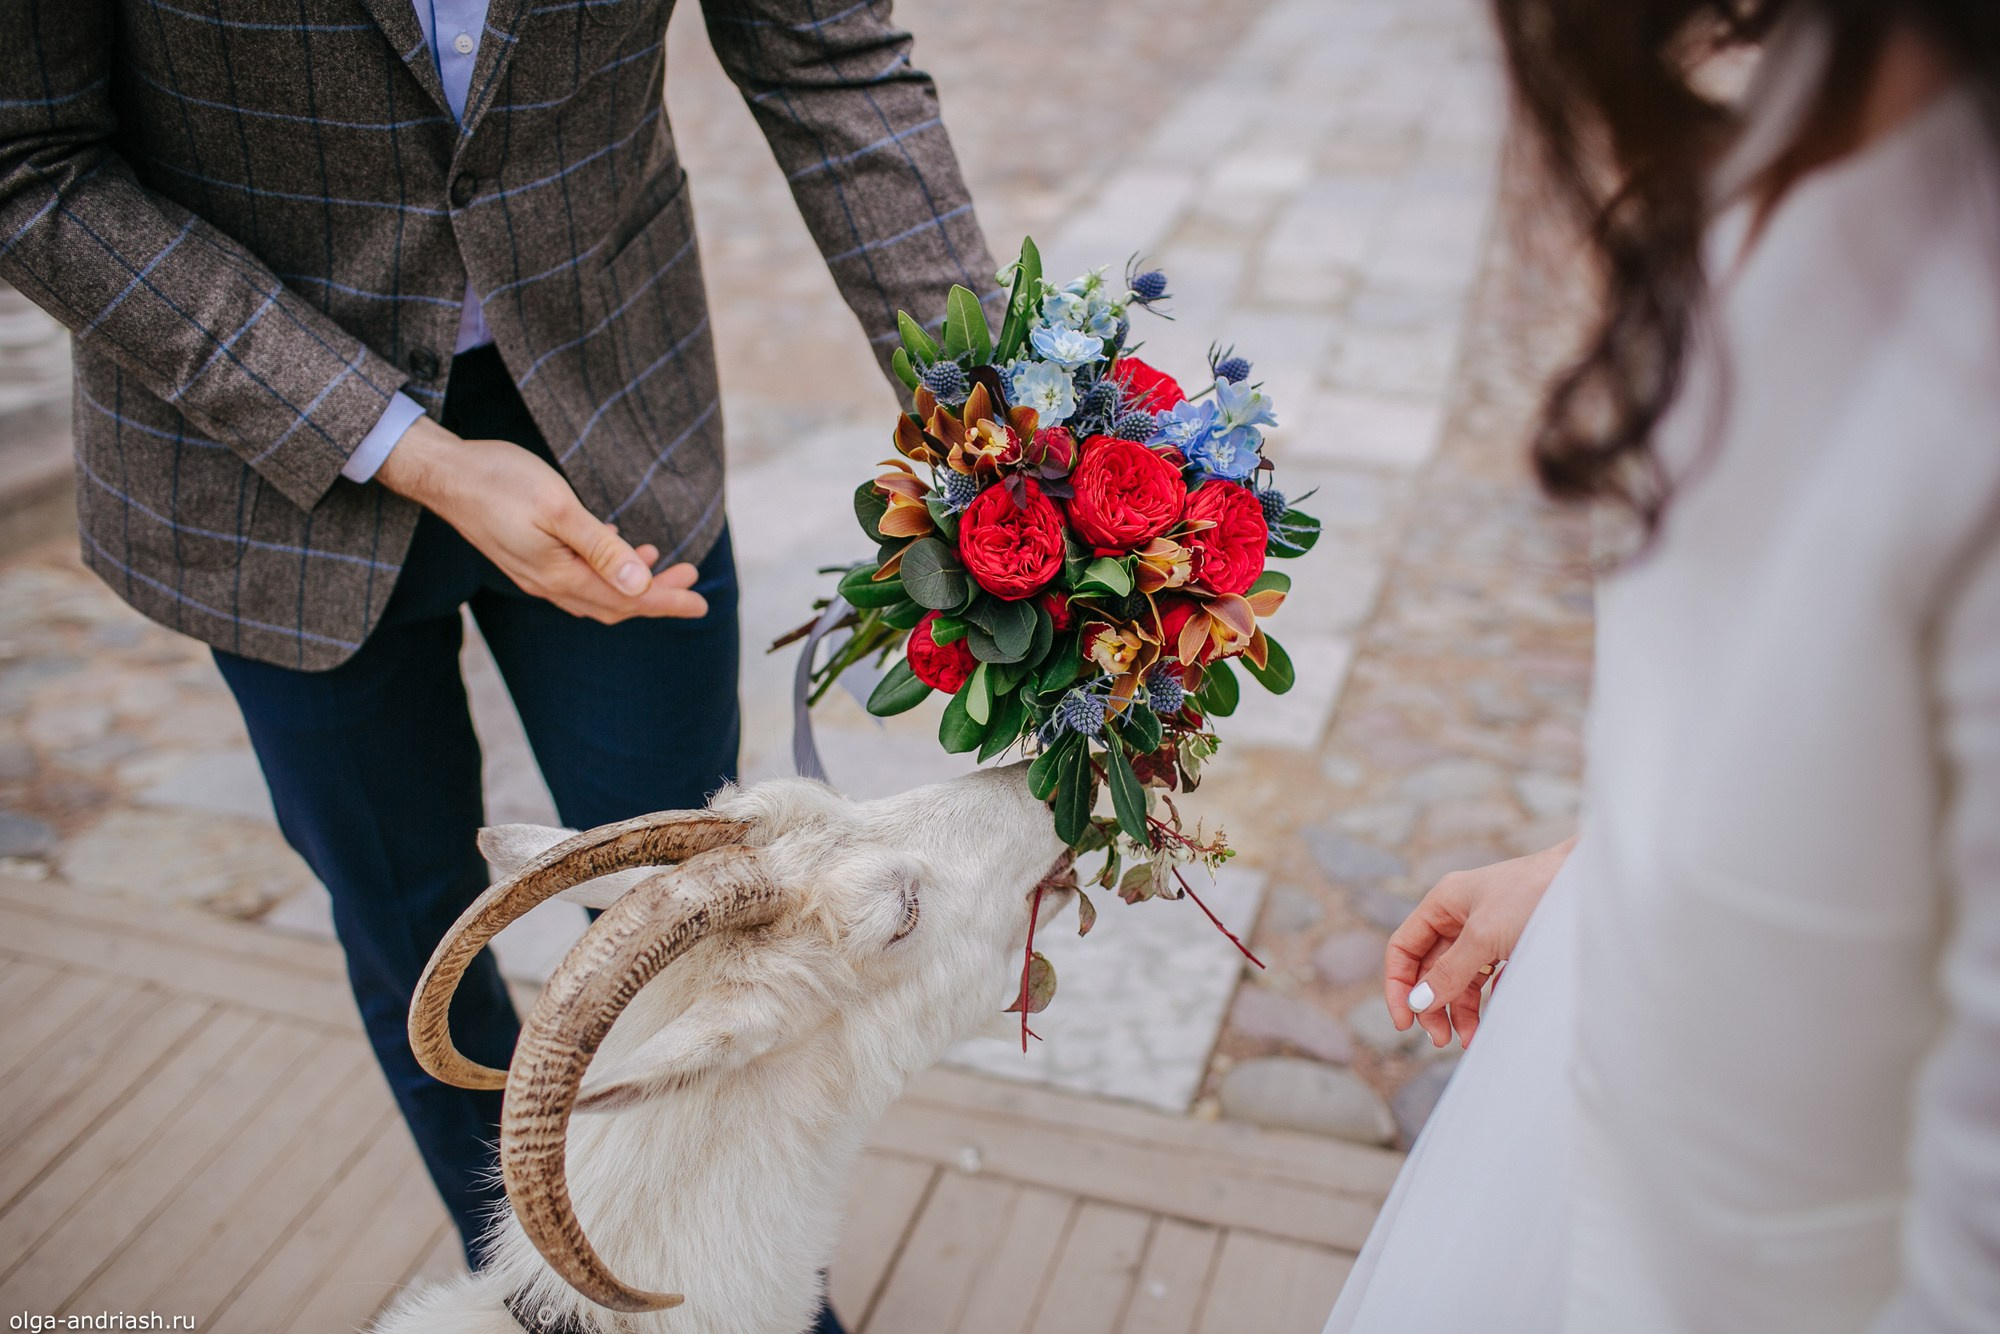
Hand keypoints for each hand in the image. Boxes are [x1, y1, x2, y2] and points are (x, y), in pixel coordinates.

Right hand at [376, 417, 706, 621]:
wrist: (441, 473)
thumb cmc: (499, 480)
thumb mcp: (559, 509)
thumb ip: (601, 549)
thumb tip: (640, 584)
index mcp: (560, 575)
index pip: (627, 600)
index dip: (668, 601)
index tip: (702, 601)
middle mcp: (548, 584)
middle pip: (615, 602)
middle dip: (657, 594)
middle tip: (692, 576)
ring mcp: (535, 573)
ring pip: (596, 591)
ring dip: (633, 583)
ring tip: (664, 563)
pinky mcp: (528, 558)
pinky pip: (577, 577)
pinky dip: (606, 570)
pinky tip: (619, 546)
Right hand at [1384, 835, 1575, 1049]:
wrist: (1590, 884)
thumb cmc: (1534, 896)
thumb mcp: (1483, 937)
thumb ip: (1449, 973)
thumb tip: (1418, 1004)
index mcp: (1443, 903)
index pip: (1404, 949)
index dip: (1398, 986)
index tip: (1403, 1023)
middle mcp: (1460, 916)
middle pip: (1430, 968)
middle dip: (1431, 1004)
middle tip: (1440, 1039)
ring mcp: (1486, 931)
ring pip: (1458, 977)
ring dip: (1458, 1009)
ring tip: (1468, 1039)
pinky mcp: (1511, 944)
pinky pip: (1485, 979)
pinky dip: (1483, 1002)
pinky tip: (1488, 1022)